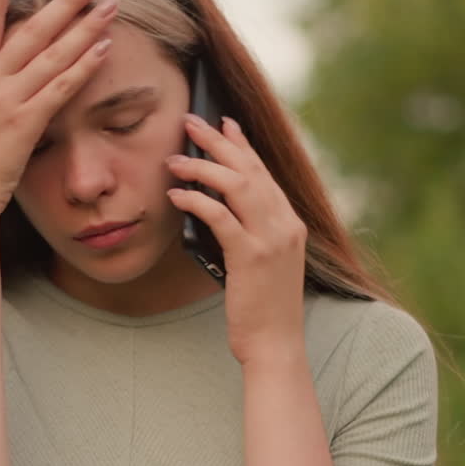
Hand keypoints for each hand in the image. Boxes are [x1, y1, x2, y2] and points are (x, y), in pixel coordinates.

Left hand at [165, 116, 307, 365]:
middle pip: (249, 169)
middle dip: (218, 142)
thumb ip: (250, 234)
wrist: (276, 344)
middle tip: (190, 122)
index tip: (224, 123)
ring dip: (202, 166)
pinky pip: (220, 216)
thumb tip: (216, 210)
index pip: (264, 173)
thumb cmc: (263, 309)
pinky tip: (176, 195)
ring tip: (174, 158)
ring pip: (237, 185)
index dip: (242, 145)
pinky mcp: (251, 256)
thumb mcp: (264, 264)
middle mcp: (285, 224)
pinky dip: (196, 200)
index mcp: (290, 224)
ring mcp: (271, 239)